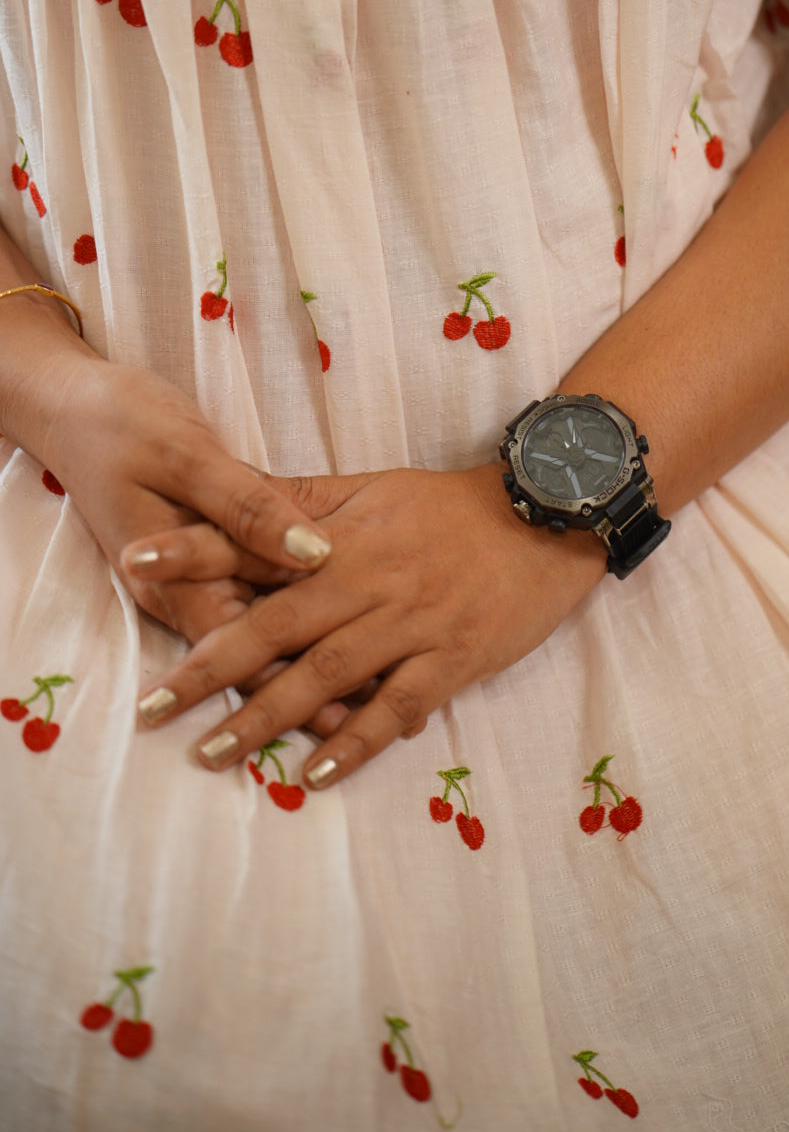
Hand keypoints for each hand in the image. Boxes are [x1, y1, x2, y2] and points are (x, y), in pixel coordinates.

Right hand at [35, 356, 352, 733]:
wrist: (71, 406)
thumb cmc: (124, 425)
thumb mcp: (183, 458)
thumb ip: (246, 508)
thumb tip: (312, 551)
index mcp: (178, 575)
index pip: (249, 643)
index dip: (305, 678)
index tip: (359, 713)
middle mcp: (186, 589)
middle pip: (258, 653)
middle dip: (313, 690)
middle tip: (374, 725)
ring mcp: (196, 575)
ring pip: (258, 633)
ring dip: (305, 666)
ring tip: (367, 706)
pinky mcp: (207, 552)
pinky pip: (252, 595)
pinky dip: (292, 619)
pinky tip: (331, 632)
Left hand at [127, 464, 609, 788]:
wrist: (546, 517)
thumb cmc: (450, 505)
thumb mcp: (371, 486)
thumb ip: (299, 500)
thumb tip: (229, 498)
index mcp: (341, 535)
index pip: (254, 541)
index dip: (193, 551)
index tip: (133, 563)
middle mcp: (367, 580)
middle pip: (276, 626)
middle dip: (210, 668)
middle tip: (153, 708)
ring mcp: (410, 623)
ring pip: (326, 675)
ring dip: (267, 717)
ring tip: (212, 754)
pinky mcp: (452, 660)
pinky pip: (396, 707)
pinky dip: (354, 743)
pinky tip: (314, 773)